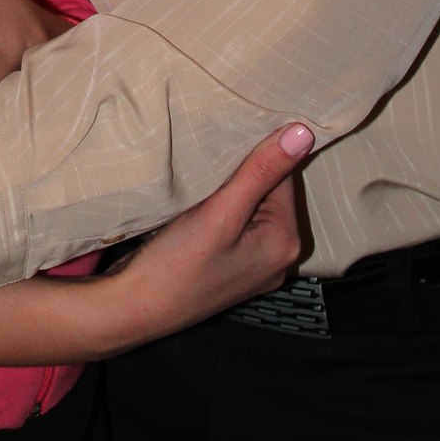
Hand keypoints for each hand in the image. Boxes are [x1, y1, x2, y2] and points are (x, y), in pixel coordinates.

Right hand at [89, 124, 312, 353]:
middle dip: (243, 173)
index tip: (227, 140)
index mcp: (286, 242)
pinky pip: (235, 224)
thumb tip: (304, 132)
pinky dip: (219, 209)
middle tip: (210, 157)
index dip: (256, 154)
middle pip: (269, 192)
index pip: (283, 176)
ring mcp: (254, 265)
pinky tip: (197, 205)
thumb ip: (261, 172)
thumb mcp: (221, 212)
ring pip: (250, 206)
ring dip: (228, 189)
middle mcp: (278, 257)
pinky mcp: (230, 267)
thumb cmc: (178, 263)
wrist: (134, 308)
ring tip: (201, 178)